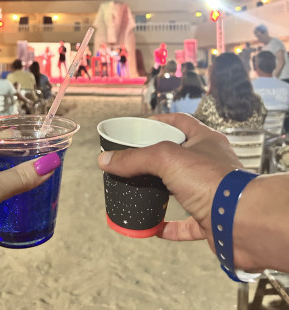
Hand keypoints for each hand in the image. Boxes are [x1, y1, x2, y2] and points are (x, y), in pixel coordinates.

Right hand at [98, 113, 241, 251]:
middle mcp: (209, 164)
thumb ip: (134, 158)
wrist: (242, 222)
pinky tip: (151, 226)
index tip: (138, 127)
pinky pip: (186, 223)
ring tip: (137, 190)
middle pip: (177, 156)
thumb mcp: (166, 158)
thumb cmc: (213, 181)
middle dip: (154, 160)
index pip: (179, 122)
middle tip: (131, 162)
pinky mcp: (210, 218)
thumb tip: (104, 160)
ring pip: (180, 189)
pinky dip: (168, 226)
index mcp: (205, 141)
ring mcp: (210, 191)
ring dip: (160, 191)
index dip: (158, 121)